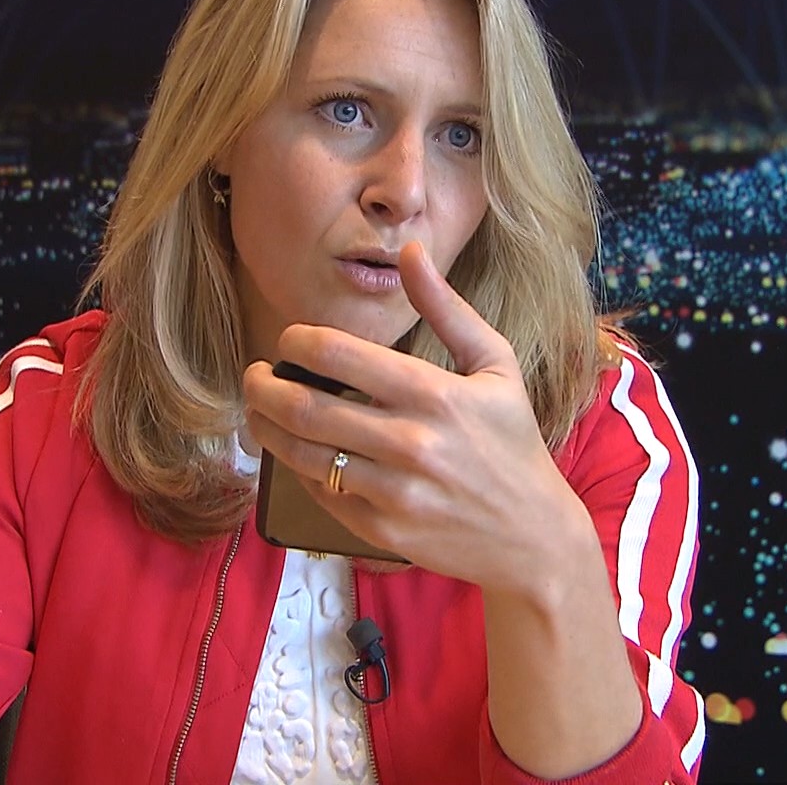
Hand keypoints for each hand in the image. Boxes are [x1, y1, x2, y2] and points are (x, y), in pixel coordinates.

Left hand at [243, 241, 590, 594]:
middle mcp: (411, 443)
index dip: (296, 342)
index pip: (338, 355)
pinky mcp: (382, 530)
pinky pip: (321, 493)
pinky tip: (296, 451)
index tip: (288, 341)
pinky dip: (299, 469)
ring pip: (303, 454)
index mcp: (435, 394)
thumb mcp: (494, 365)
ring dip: (267, 428)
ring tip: (260, 411)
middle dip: (263, 386)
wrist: (532, 535)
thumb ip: (447, 308)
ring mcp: (393, 491)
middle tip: (254, 376)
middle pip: (305, 407)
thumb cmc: (512, 441)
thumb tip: (411, 250)